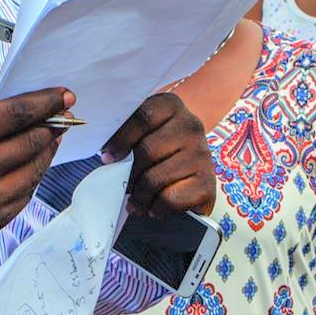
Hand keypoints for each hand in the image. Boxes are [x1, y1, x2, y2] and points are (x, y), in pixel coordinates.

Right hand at [0, 88, 72, 248]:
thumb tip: (18, 101)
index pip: (14, 115)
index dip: (44, 101)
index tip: (64, 94)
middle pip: (31, 141)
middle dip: (53, 123)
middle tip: (63, 113)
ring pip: (36, 168)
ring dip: (48, 147)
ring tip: (49, 134)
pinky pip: (27, 191)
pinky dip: (33, 172)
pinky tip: (30, 160)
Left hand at [103, 92, 215, 216]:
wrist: (193, 170)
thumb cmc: (160, 151)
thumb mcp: (145, 134)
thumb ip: (127, 137)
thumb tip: (108, 158)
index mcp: (171, 106)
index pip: (143, 117)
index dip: (121, 138)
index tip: (108, 157)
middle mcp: (191, 126)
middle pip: (147, 151)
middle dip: (130, 173)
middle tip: (123, 184)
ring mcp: (202, 154)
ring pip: (156, 178)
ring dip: (141, 195)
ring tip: (138, 200)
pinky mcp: (208, 183)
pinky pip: (170, 199)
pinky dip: (158, 208)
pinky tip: (156, 206)